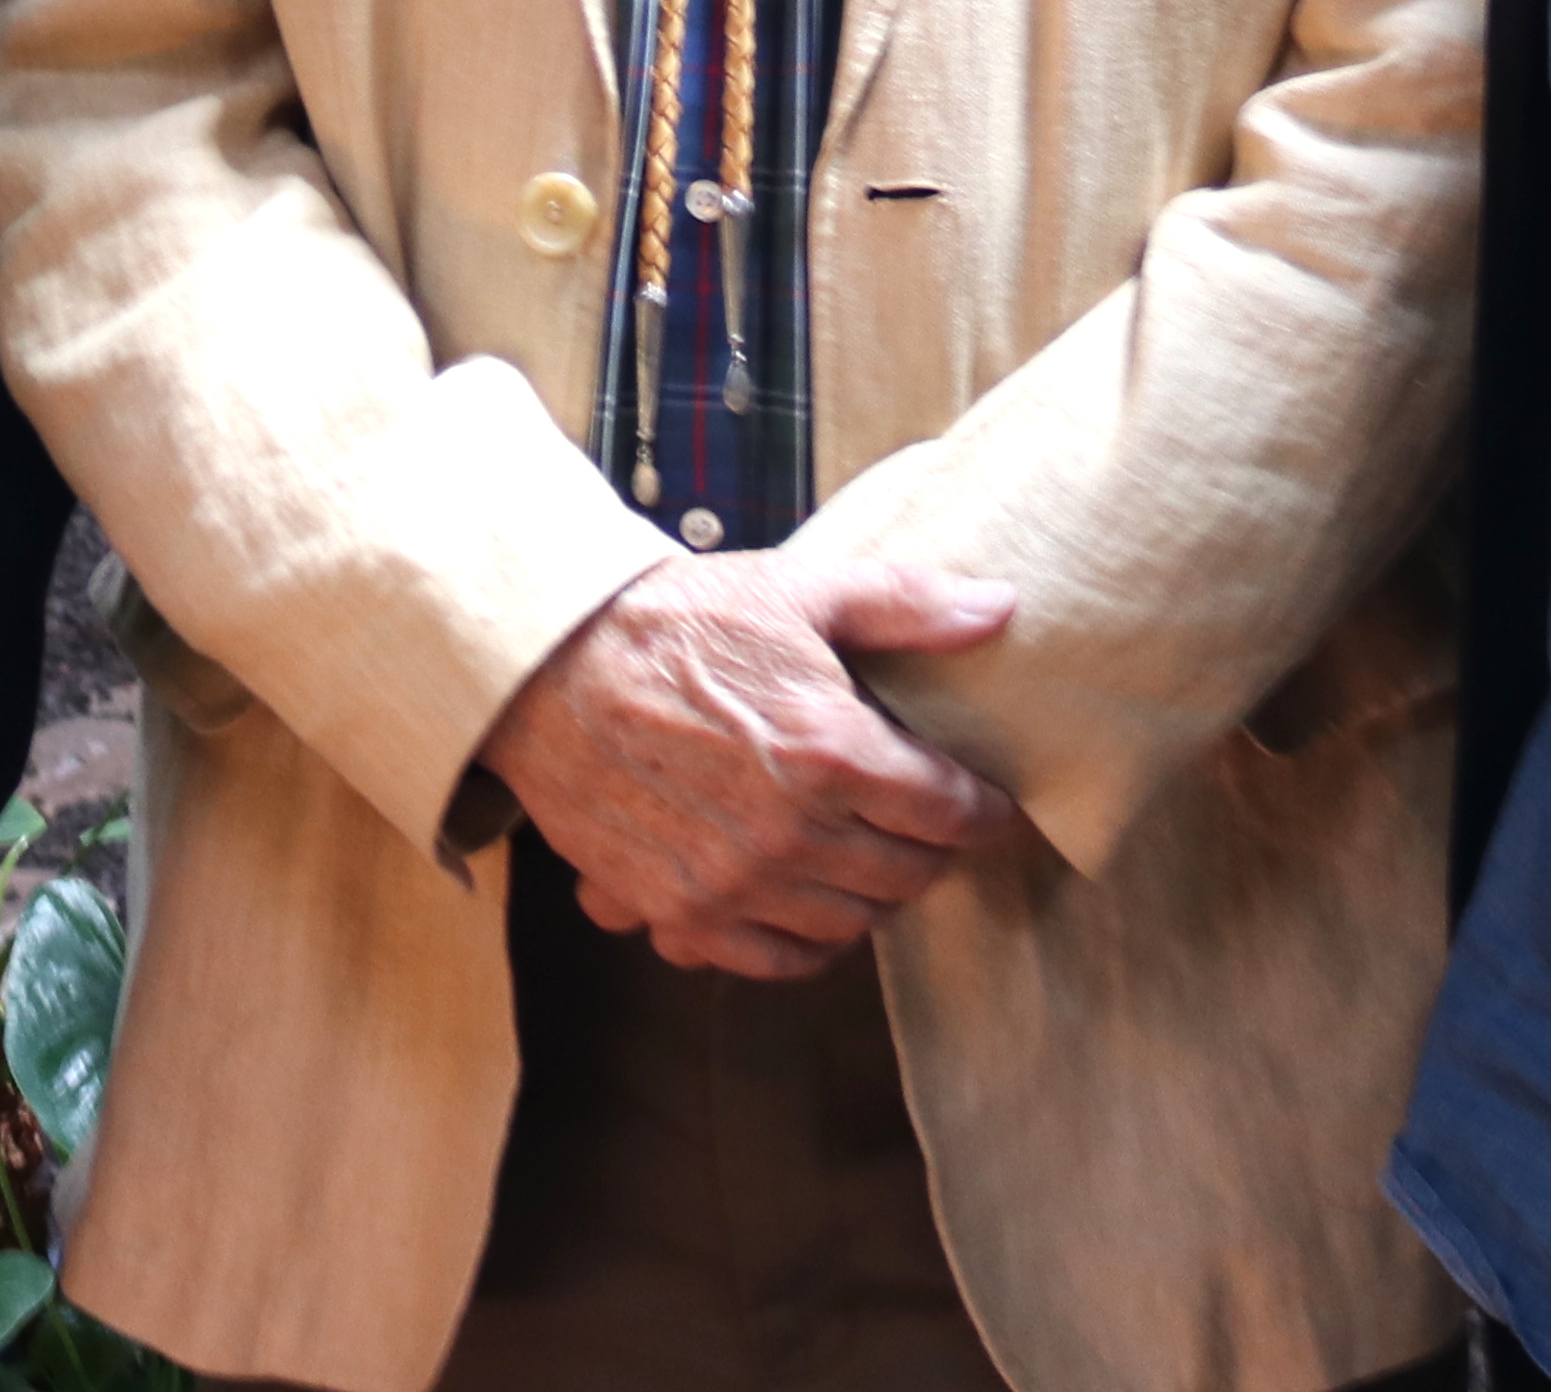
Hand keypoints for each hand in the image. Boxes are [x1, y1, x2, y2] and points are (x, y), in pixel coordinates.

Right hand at [477, 550, 1021, 978]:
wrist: (550, 667)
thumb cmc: (678, 622)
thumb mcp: (799, 590)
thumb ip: (908, 604)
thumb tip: (1000, 608)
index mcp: (830, 751)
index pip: (948, 810)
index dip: (981, 808)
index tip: (988, 803)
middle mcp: (789, 835)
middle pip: (907, 875)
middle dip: (930, 850)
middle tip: (924, 823)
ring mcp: (731, 885)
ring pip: (849, 924)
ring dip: (872, 895)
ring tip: (868, 856)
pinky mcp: (678, 913)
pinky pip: (774, 960)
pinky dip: (805, 942)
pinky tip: (807, 902)